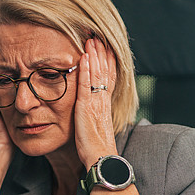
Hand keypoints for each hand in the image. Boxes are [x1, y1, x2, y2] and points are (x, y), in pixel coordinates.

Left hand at [75, 38, 117, 168]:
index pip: (109, 77)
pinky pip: (87, 85)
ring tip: (92, 39)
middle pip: (105, 71)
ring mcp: (96, 103)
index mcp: (105, 104)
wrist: (101, 160)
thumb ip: (94, 115)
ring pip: (97, 74)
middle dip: (102, 52)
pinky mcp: (87, 108)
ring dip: (95, 55)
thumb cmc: (96, 149)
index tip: (106, 46)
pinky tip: (85, 57)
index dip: (108, 61)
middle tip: (98, 35)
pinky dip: (87, 69)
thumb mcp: (95, 127)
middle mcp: (103, 101)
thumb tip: (91, 111)